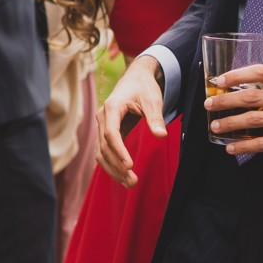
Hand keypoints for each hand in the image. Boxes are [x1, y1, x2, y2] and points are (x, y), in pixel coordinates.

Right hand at [98, 55, 166, 187]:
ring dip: (113, 169)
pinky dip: (112, 165)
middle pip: (103, 147)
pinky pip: (104, 151)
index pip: (110, 133)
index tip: (129, 165)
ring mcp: (102, 125)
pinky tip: (123, 176)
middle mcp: (102, 117)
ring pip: (101, 152)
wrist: (136, 78)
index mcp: (112, 108)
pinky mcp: (107, 132)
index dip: (119, 151)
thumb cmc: (144, 87)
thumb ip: (155, 118)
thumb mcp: (153, 100)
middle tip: (133, 182)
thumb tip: (161, 136)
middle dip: (117, 166)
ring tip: (130, 183)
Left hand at [205, 65, 262, 157]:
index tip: (219, 80)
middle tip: (209, 104)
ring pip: (254, 119)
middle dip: (226, 100)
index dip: (237, 75)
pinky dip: (245, 146)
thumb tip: (241, 90)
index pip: (260, 72)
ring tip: (216, 126)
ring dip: (230, 123)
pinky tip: (232, 147)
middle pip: (251, 97)